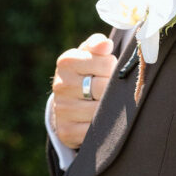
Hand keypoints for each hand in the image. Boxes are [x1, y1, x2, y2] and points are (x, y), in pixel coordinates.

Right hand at [51, 33, 117, 148]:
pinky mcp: (66, 131)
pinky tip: (100, 119)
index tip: (110, 70)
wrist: (69, 101)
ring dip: (110, 108)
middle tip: (112, 88)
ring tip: (106, 102)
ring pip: (100, 110)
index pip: (106, 63)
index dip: (114, 68)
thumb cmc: (86, 71)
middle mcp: (61, 85)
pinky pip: (94, 130)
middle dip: (113, 88)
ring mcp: (62, 109)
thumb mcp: (90, 53)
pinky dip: (102, 126)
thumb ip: (98, 44)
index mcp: (67, 62)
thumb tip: (105, 44)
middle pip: (104, 88)